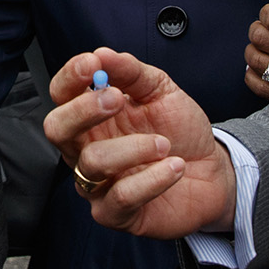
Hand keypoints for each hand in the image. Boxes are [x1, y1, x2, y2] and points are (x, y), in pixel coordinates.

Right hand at [43, 47, 234, 239]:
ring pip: (92, 163)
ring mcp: (96, 184)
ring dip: (133, 147)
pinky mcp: (115, 214)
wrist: (212, 172)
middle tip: (117, 100)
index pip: (61, 95)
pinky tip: (174, 167)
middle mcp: (85, 149)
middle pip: (56, 129)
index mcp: (91, 117)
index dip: (69, 78)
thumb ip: (132, 73)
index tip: (92, 64)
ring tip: (164, 144)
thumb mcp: (161, 91)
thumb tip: (103, 54)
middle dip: (83, 110)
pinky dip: (151, 179)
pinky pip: (120, 197)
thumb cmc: (179, 132)